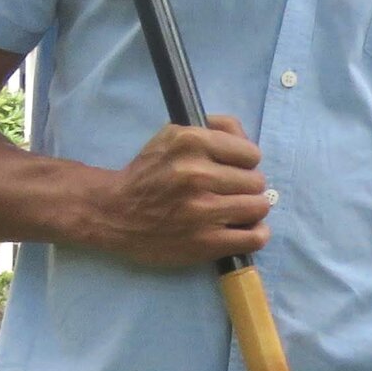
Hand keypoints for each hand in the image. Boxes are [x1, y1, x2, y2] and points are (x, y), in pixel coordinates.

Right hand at [94, 117, 270, 264]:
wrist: (112, 212)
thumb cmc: (148, 172)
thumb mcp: (174, 135)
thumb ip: (217, 129)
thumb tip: (250, 141)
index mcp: (191, 143)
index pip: (251, 154)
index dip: (245, 163)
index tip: (232, 170)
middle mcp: (197, 174)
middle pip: (257, 182)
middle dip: (246, 187)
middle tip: (227, 192)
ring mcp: (202, 211)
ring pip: (259, 207)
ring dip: (250, 210)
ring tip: (232, 210)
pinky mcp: (204, 242)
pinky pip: (255, 237)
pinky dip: (255, 234)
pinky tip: (241, 229)